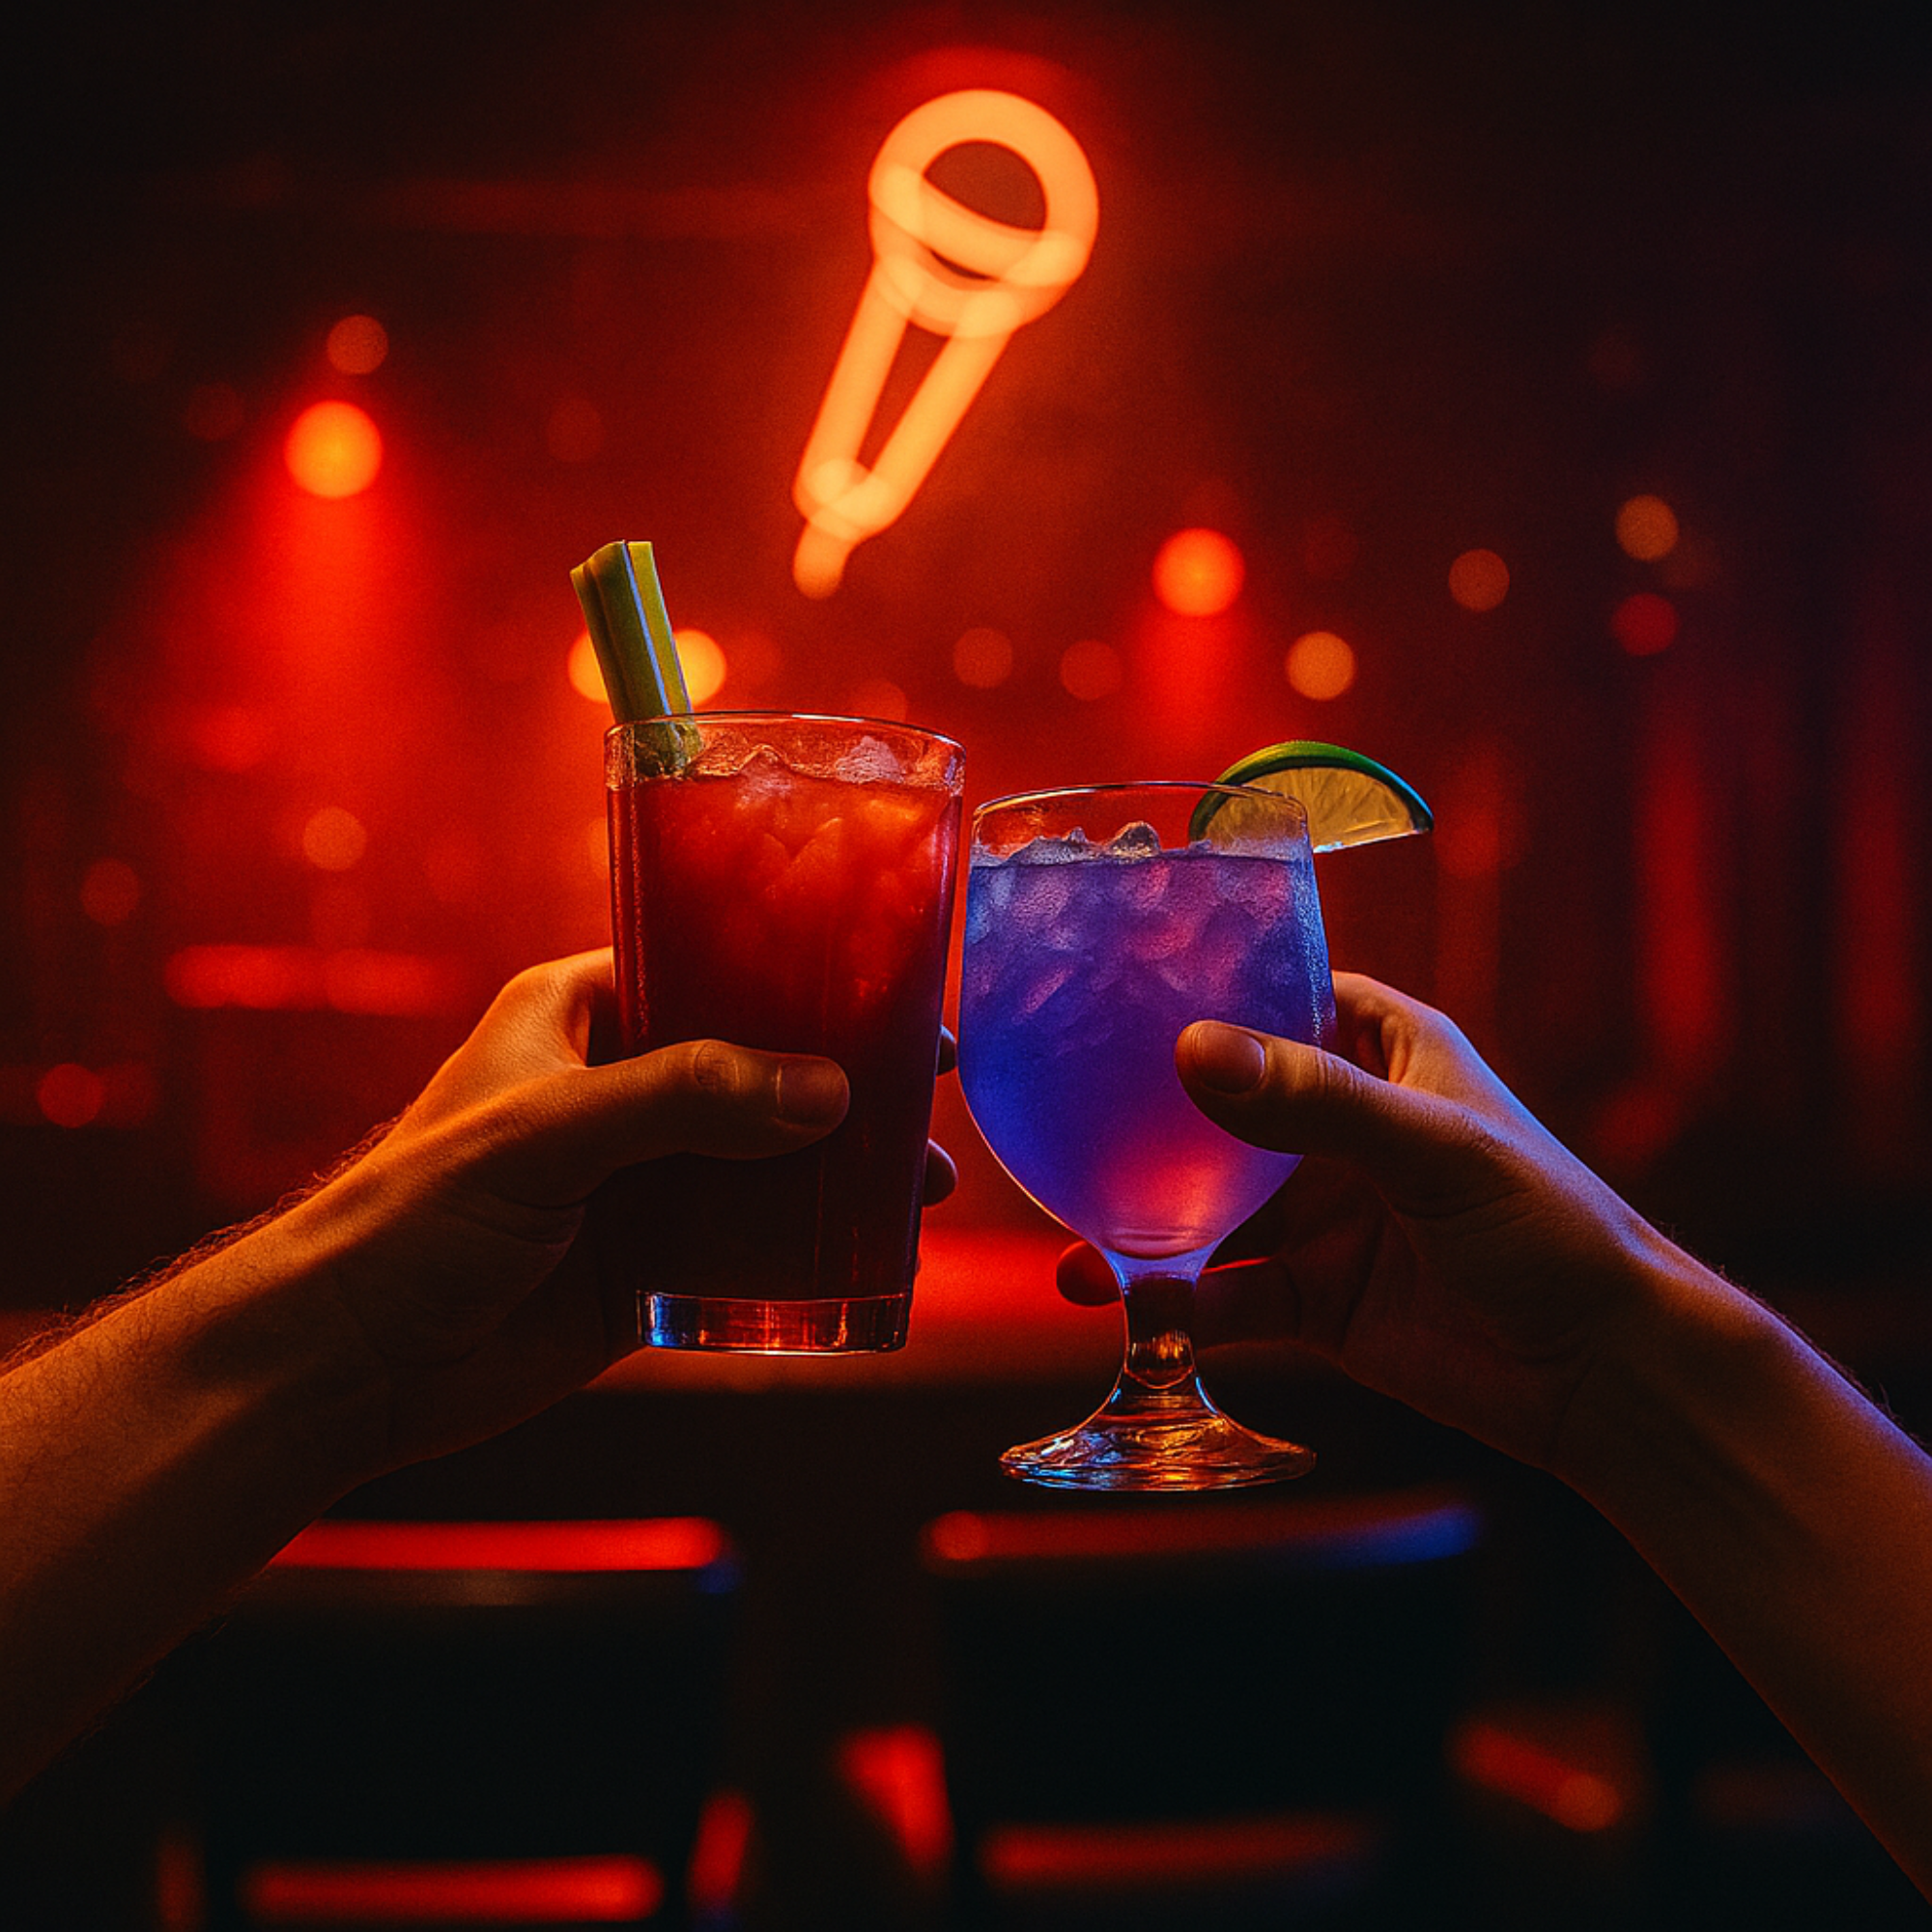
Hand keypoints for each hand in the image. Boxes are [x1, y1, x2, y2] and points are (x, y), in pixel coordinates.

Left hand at [250, 951, 952, 1474]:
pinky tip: (877, 1256)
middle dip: (846, 1073)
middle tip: (933, 1083)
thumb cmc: (412, 1212)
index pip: (712, 961)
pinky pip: (752, 1246)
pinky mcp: (647, 1266)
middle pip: (760, 1061)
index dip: (803, 969)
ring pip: (768, 1158)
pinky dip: (813, 1248)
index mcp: (583, 1013)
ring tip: (929, 1184)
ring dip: (845, 1167)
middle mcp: (619, 1087)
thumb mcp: (548, 1131)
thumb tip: (825, 1092)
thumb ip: (684, 1098)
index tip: (892, 983)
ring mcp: (638, 1180)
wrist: (348, 1362)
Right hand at [1059, 971, 1691, 1474]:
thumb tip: (1191, 1051)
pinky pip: (1228, 1296)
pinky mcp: (1315, 1299)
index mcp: (1382, 1049)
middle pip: (1218, 1108)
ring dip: (1144, 1228)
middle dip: (1142, 1123)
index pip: (1274, 992)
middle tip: (1056, 1129)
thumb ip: (1315, 1103)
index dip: (1197, 989)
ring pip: (1209, 1210)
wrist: (1604, 1375)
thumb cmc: (1552, 1227)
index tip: (1104, 989)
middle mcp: (1342, 1125)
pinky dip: (1179, 1306)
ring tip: (1073, 1251)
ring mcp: (1323, 1214)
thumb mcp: (1434, 1147)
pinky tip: (1131, 1312)